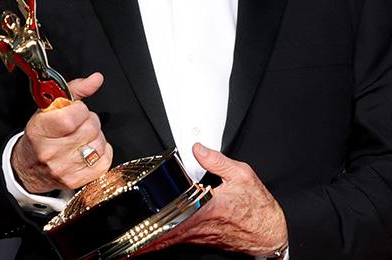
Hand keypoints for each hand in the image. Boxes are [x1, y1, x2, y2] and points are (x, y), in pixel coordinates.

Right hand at [10, 72, 113, 192]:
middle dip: (90, 121)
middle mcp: (49, 152)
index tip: (75, 110)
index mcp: (39, 130)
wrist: (29, 167)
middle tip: (80, 123)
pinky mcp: (75, 181)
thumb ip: (75, 90)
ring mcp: (63, 169)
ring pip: (98, 144)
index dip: (80, 109)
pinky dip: (102, 152)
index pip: (71, 117)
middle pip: (89, 129)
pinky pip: (104, 161)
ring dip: (96, 137)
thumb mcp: (49, 108)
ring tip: (84, 136)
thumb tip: (97, 78)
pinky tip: (90, 149)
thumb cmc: (41, 135)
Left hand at [142, 143, 287, 255]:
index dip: (153, 222)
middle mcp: (200, 227)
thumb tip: (198, 149)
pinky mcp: (202, 241)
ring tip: (129, 243)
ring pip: (168, 241)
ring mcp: (199, 237)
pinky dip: (162, 242)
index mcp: (207, 210)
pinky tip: (151, 241)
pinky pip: (177, 241)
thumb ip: (217, 161)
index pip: (174, 217)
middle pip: (164, 235)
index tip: (137, 221)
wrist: (269, 232)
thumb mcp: (242, 175)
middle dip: (143, 239)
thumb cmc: (258, 207)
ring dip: (149, 242)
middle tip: (123, 240)